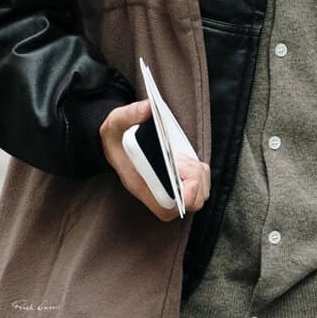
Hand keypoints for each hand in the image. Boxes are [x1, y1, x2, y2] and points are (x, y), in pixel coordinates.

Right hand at [99, 100, 210, 222]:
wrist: (115, 142)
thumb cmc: (115, 137)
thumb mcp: (115, 122)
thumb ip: (130, 114)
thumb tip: (149, 107)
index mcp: (140, 185)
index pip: (166, 210)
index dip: (183, 199)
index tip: (183, 176)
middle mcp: (157, 192)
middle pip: (191, 203)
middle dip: (195, 179)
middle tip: (180, 161)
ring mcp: (171, 189)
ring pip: (200, 196)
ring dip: (199, 176)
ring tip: (182, 159)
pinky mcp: (180, 181)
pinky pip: (201, 185)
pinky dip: (201, 172)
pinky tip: (187, 158)